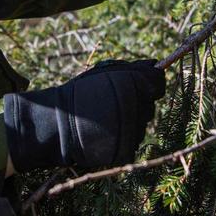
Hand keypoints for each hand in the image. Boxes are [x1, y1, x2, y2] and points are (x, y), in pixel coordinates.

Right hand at [3, 60, 164, 171]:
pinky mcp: (126, 150)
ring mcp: (132, 131)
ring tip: (104, 120)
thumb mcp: (104, 73)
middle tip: (109, 105)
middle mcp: (137, 107)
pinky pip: (133, 143)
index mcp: (132, 84)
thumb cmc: (80, 94)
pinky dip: (122, 139)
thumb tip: (157, 65)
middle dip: (136, 105)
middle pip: (150, 106)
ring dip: (128, 123)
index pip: (158, 84)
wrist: (57, 124)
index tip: (132, 88)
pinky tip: (104, 135)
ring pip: (141, 125)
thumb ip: (134, 68)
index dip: (147, 85)